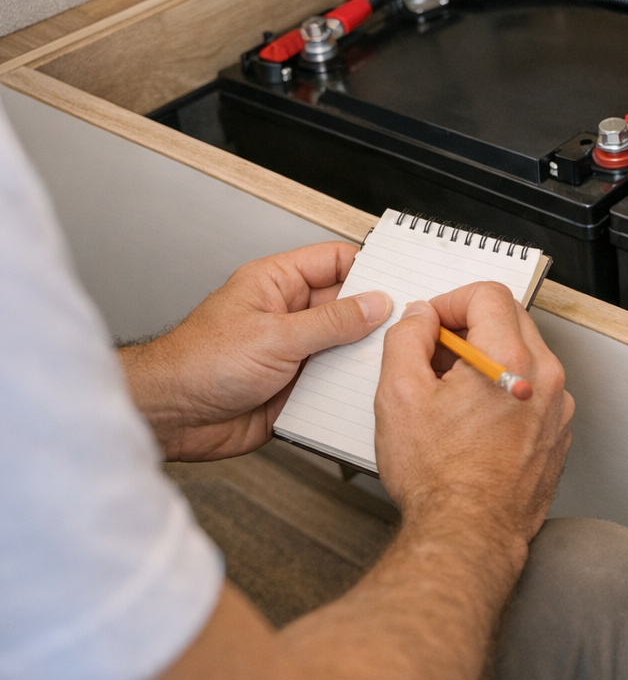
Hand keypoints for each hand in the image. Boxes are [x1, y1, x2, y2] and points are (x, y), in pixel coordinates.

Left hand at [120, 242, 391, 460]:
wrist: (170, 418)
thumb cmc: (196, 364)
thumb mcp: (274, 335)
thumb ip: (330, 322)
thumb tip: (374, 304)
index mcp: (277, 284)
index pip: (335, 261)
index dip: (368, 268)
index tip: (400, 279)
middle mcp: (288, 315)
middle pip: (347, 307)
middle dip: (374, 317)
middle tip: (405, 325)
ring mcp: (293, 352)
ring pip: (345, 348)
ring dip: (362, 358)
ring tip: (388, 361)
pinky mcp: (295, 387)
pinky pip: (334, 384)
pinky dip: (349, 390)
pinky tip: (364, 392)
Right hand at [375, 283, 573, 553]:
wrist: (469, 536)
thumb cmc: (438, 478)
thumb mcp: (399, 396)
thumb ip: (407, 340)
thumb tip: (421, 318)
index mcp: (512, 357)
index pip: (488, 294)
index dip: (451, 301)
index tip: (430, 325)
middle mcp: (546, 377)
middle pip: (510, 320)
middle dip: (469, 328)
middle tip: (435, 358)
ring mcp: (558, 407)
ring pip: (524, 356)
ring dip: (488, 360)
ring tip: (452, 396)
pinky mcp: (558, 433)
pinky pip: (534, 391)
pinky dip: (506, 391)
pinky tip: (475, 422)